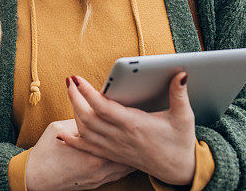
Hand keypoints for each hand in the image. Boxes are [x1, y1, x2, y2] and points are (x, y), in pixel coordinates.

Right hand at [25, 119, 134, 190]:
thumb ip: (78, 120)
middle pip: (125, 149)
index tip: (129, 111)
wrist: (35, 177)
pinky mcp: (98, 183)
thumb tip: (92, 109)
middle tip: (141, 125)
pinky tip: (130, 156)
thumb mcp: (59, 128)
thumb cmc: (45, 153)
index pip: (114, 131)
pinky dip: (125, 163)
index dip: (123, 121)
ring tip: (141, 140)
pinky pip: (120, 174)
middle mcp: (100, 165)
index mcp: (92, 149)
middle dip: (133, 137)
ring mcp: (100, 176)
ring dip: (133, 152)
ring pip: (127, 164)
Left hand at [61, 73, 196, 185]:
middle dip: (75, 98)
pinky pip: (88, 148)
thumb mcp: (184, 117)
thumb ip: (179, 94)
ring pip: (86, 131)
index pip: (104, 108)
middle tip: (69, 81)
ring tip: (71, 94)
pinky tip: (61, 135)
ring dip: (74, 113)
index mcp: (134, 125)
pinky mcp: (114, 155)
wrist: (180, 170)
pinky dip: (73, 141)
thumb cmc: (181, 143)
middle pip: (88, 118)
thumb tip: (181, 73)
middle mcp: (120, 137)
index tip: (77, 79)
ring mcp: (115, 147)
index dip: (88, 93)